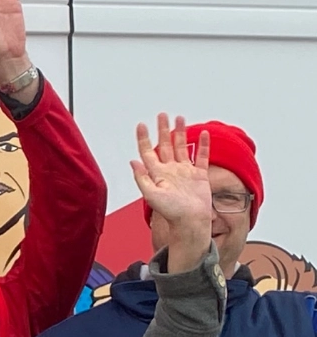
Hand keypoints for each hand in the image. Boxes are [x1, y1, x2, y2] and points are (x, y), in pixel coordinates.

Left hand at [132, 115, 213, 272]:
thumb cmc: (170, 212)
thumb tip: (132, 161)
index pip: (148, 152)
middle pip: (165, 145)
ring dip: (181, 133)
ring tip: (180, 118)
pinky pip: (201, 156)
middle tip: (162, 114)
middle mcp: (170, 170)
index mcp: (157, 174)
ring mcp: (185, 172)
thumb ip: (142, 178)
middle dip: (163, 130)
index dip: (143, 138)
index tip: (141, 125)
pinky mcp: (200, 176)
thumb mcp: (151, 195)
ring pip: (182, 147)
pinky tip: (203, 134)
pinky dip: (203, 145)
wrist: (190, 222)